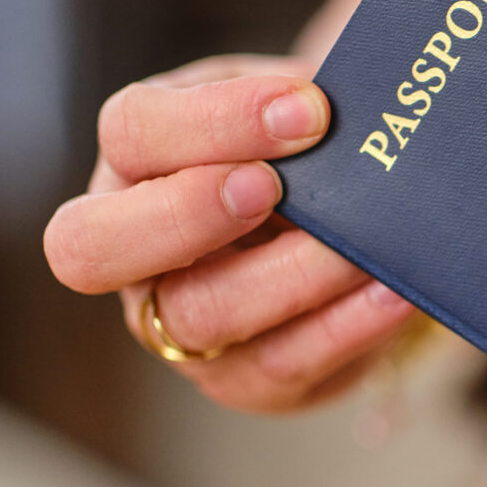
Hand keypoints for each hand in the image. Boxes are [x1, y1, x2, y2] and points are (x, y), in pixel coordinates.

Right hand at [44, 55, 415, 411]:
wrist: (353, 233)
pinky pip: (285, 363)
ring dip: (292, 274)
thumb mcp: (289, 114)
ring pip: (202, 313)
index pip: (131, 132)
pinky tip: (393, 292)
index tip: (307, 109)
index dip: (214, 121)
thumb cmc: (309, 158)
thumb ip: (295, 106)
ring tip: (364, 247)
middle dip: (187, 212)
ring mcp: (179, 328)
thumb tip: (332, 105)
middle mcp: (134, 254)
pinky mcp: (246, 381)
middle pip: (93, 247)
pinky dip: (346, 326)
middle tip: (273, 187)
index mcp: (137, 163)